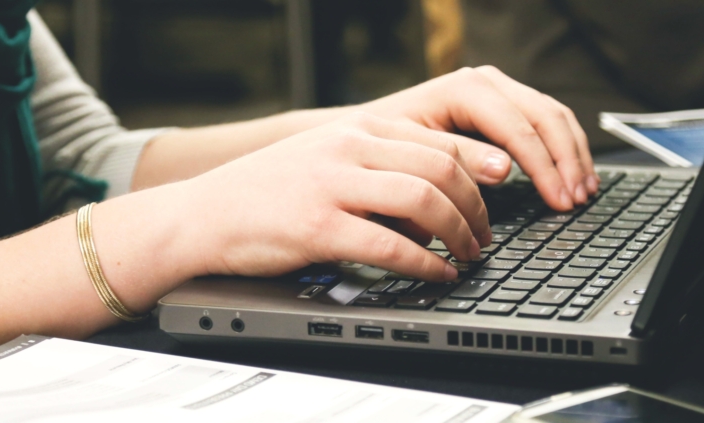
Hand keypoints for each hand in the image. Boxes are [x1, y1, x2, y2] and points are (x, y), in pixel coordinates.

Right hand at [174, 112, 491, 281]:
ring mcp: (332, 184)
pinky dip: (424, 263)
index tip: (501, 191)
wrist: (203, 215)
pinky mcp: (318, 226)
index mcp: (355, 128)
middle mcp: (347, 147)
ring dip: (458, 232)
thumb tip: (436, 198)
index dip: (479, 168)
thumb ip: (376, 167)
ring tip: (468, 255)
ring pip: (423, 199)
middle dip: (476, 206)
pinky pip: (390, 245)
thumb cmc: (266, 193)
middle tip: (485, 235)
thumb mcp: (325, 159)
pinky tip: (436, 273)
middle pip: (440, 168)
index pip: (437, 140)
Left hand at [359, 66, 598, 210]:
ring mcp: (498, 90)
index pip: (520, 128)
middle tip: (577, 200)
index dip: (545, 168)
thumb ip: (459, 160)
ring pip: (554, 116)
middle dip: (567, 162)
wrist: (365, 134)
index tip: (559, 200)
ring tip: (584, 192)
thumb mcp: (414, 155)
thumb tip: (505, 169)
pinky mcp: (504, 105)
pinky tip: (574, 175)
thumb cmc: (383, 147)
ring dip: (574, 155)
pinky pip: (547, 121)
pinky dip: (565, 149)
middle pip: (546, 117)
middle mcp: (486, 82)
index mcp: (465, 89)